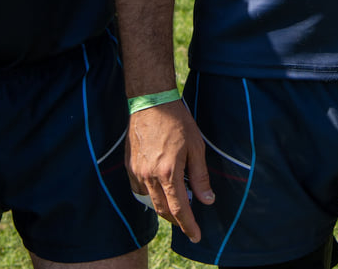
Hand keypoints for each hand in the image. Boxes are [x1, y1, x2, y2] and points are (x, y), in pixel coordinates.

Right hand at [127, 101, 214, 241]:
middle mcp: (150, 176)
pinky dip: (151, 195)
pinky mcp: (130, 166)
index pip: (179, 209)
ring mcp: (137, 172)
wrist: (151, 102)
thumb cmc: (177, 121)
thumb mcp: (196, 147)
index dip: (188, 225)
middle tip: (189, 223)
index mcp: (168, 172)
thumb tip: (207, 200)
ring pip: (150, 202)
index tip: (196, 236)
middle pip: (163, 210)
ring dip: (164, 208)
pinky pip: (139, 190)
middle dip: (177, 221)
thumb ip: (200, 176)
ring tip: (178, 204)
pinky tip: (161, 189)